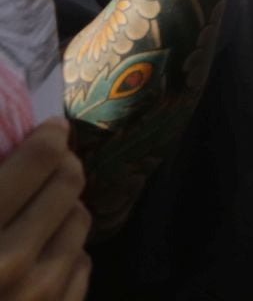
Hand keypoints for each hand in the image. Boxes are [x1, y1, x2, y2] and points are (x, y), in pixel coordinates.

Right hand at [0, 119, 90, 300]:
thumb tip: (8, 149)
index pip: (39, 160)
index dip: (48, 137)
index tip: (49, 131)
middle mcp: (10, 263)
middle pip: (68, 183)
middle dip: (61, 168)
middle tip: (49, 164)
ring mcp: (39, 297)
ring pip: (80, 219)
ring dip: (64, 209)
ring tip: (39, 213)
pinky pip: (81, 263)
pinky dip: (66, 252)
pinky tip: (40, 256)